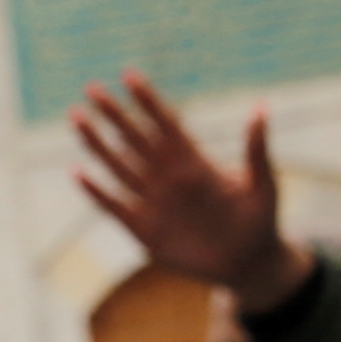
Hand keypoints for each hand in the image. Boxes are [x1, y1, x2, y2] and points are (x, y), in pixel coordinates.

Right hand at [70, 73, 310, 308]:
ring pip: (118, 166)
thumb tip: (260, 107)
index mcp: (195, 162)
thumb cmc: (261, 222)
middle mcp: (169, 177)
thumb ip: (256, 149)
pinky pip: (113, 205)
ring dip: (97, 144)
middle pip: (133, 138)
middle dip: (112, 114)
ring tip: (76, 119)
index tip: (128, 76)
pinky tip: (78, 172)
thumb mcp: (264, 184)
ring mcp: (153, 201)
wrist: (246, 265)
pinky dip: (96, 191)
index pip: (165, 123)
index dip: (147, 100)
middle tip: (91, 88)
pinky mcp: (143, 229)